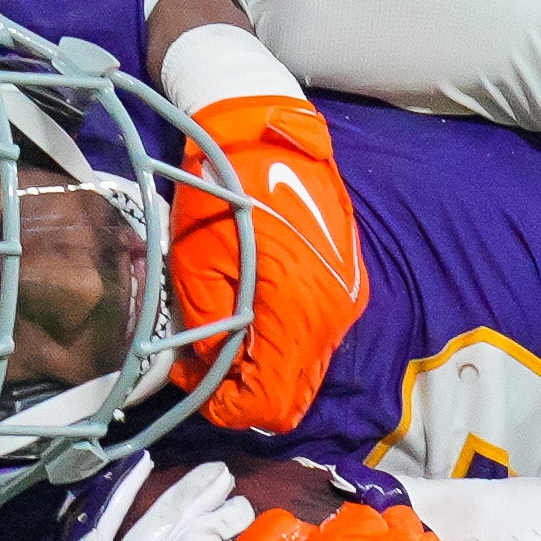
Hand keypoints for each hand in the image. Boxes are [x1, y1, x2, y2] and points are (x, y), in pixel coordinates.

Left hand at [164, 93, 367, 434]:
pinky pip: (314, 338)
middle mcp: (331, 319)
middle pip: (291, 398)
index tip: (194, 382)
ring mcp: (344, 302)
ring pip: (303, 370)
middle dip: (245, 392)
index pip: (268, 405)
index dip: (227, 407)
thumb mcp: (196, 268)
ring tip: (222, 332)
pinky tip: (251, 311)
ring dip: (263, 366)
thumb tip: (203, 373)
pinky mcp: (346, 285)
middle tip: (204, 364)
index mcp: (296, 317)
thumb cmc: (224, 195)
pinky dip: (282, 341)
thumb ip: (204, 334)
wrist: (266, 134)